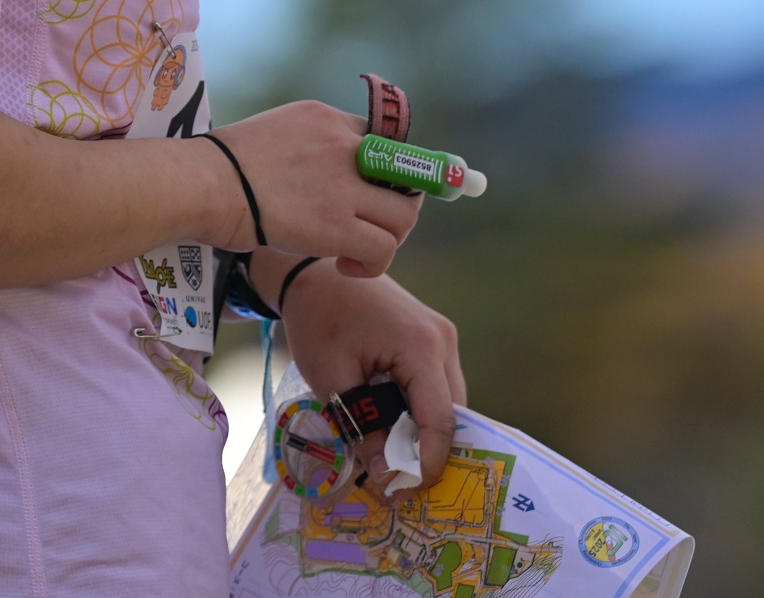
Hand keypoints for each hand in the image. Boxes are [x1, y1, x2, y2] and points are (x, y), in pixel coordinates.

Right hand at [204, 102, 421, 272]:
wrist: (204, 183)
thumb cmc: (220, 167)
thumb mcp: (272, 134)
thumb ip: (306, 148)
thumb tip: (318, 178)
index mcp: (325, 118)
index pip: (382, 140)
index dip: (384, 172)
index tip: (371, 194)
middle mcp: (343, 145)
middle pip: (404, 176)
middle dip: (396, 206)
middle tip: (372, 225)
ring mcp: (344, 185)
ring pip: (403, 215)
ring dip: (388, 238)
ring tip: (359, 250)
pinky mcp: (337, 226)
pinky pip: (383, 248)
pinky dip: (373, 264)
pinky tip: (347, 266)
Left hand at [276, 265, 465, 490]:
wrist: (313, 270)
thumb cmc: (318, 318)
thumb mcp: (331, 377)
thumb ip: (363, 426)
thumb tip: (387, 476)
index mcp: (422, 347)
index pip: (441, 420)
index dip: (426, 464)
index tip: (404, 494)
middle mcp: (443, 340)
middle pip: (450, 413)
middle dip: (425, 452)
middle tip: (394, 482)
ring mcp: (441, 336)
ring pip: (446, 401)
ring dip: (421, 430)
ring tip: (389, 457)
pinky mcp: (431, 337)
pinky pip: (435, 385)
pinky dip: (418, 409)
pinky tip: (390, 425)